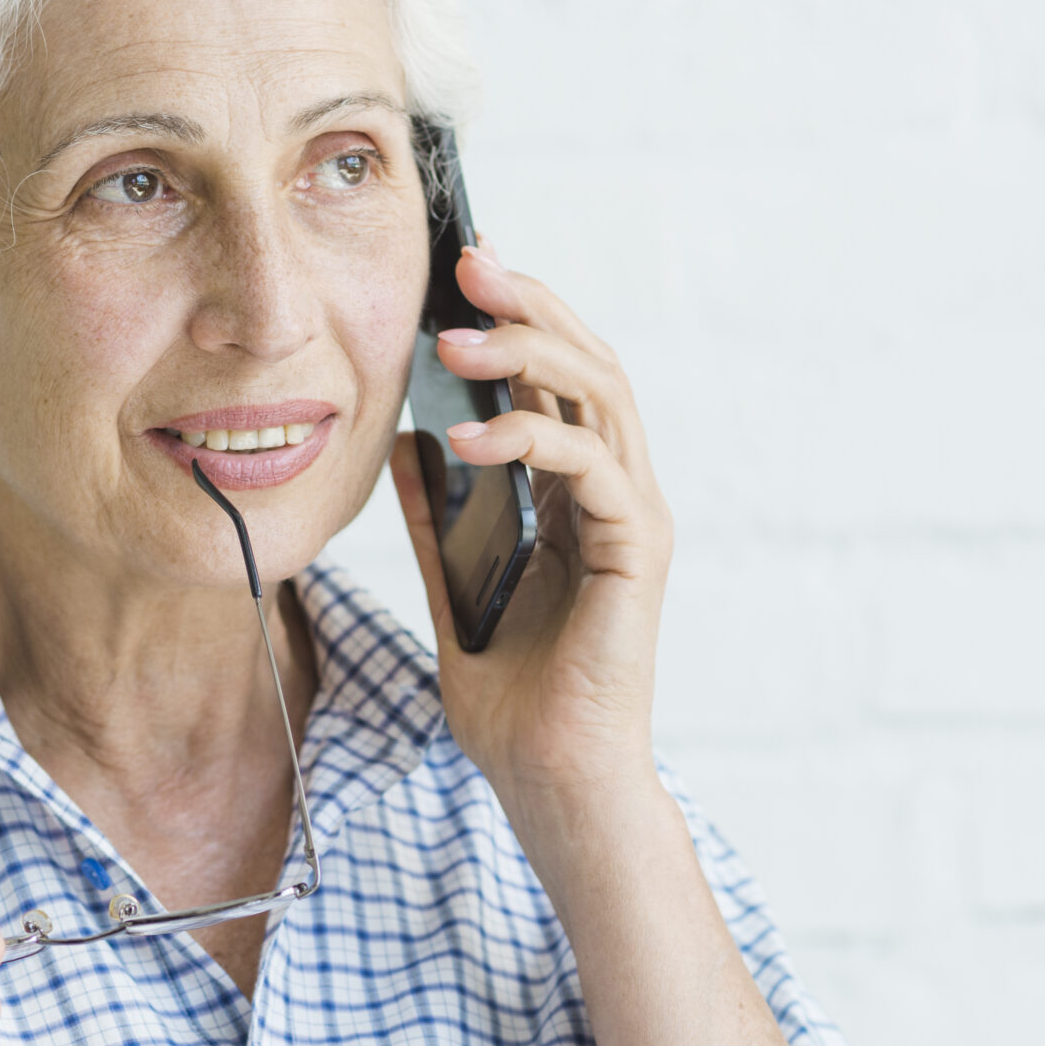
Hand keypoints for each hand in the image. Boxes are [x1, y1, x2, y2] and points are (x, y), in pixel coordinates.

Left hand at [391, 243, 673, 806]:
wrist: (550, 781)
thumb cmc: (515, 701)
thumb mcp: (453, 587)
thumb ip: (436, 517)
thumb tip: (406, 445)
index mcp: (577, 497)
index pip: (559, 380)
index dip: (519, 319)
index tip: (462, 273)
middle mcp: (616, 495)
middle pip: (589, 365)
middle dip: (530, 306)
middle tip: (470, 263)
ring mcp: (634, 517)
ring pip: (600, 395)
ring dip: (528, 354)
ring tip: (456, 338)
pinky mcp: (638, 550)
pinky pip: (591, 466)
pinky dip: (532, 440)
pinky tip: (471, 438)